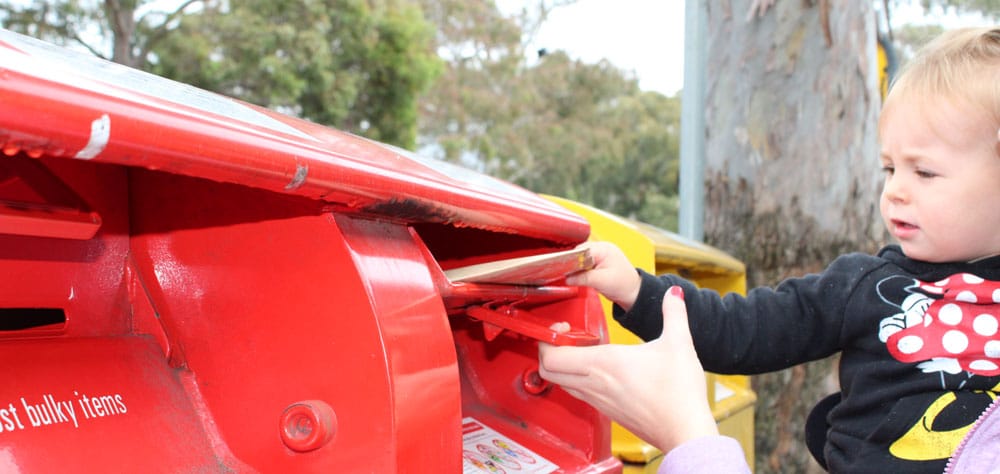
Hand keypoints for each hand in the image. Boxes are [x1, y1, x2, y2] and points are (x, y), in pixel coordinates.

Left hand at [538, 286, 717, 452]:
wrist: (685, 432)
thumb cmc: (679, 392)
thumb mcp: (679, 343)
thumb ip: (674, 313)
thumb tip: (674, 293)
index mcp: (603, 364)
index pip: (552, 356)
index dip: (547, 338)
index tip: (564, 325)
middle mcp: (594, 384)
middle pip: (548, 370)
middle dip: (549, 350)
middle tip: (567, 335)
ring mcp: (598, 401)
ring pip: (562, 383)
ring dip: (564, 365)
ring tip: (585, 349)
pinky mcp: (607, 412)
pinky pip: (579, 393)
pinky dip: (578, 379)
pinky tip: (601, 369)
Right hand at [565, 241, 641, 309]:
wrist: (633, 293)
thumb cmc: (624, 285)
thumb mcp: (600, 282)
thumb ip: (582, 278)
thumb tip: (567, 278)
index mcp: (604, 249)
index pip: (582, 250)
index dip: (572, 259)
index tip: (565, 269)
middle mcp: (603, 248)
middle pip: (580, 252)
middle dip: (573, 263)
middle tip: (569, 274)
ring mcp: (601, 255)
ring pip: (581, 257)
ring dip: (577, 267)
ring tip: (575, 276)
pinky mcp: (599, 262)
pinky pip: (585, 263)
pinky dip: (582, 269)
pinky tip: (581, 276)